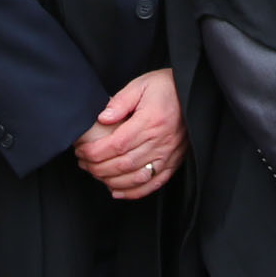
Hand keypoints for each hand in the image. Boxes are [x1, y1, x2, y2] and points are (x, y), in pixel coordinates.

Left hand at [74, 69, 183, 201]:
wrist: (194, 93)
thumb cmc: (165, 87)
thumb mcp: (141, 85)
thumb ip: (120, 101)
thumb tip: (102, 118)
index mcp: (151, 121)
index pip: (117, 144)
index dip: (96, 152)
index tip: (81, 151)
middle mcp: (161, 141)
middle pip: (124, 163)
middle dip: (98, 167)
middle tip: (83, 162)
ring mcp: (169, 154)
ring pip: (136, 177)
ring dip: (112, 180)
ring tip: (95, 174)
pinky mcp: (174, 162)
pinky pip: (154, 183)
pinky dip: (134, 192)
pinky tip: (117, 191)